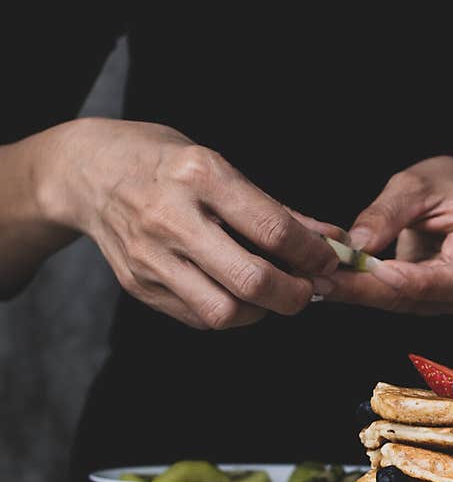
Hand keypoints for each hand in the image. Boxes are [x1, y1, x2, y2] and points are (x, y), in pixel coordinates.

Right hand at [42, 118, 343, 328]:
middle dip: (294, 295)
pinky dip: (231, 312)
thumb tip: (333, 241)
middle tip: (309, 290)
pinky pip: (199, 317)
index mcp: (200, 176)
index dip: (312, 254)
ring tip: (273, 294)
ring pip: (224, 312)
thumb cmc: (168, 164)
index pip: (272, 229)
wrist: (89, 172)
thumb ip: (280, 211)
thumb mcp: (223, 168)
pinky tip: (238, 294)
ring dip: (262, 311)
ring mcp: (151, 257)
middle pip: (250, 280)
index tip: (329, 263)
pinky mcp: (139, 286)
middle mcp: (172, 218)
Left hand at [325, 156, 452, 313]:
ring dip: (362, 293)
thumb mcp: (418, 183)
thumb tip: (357, 245)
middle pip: (425, 297)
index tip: (376, 270)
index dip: (417, 281)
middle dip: (372, 289)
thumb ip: (388, 213)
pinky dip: (366, 290)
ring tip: (322, 278)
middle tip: (326, 279)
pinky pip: (398, 299)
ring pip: (407, 303)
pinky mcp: (433, 300)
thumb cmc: (450, 185)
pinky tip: (336, 280)